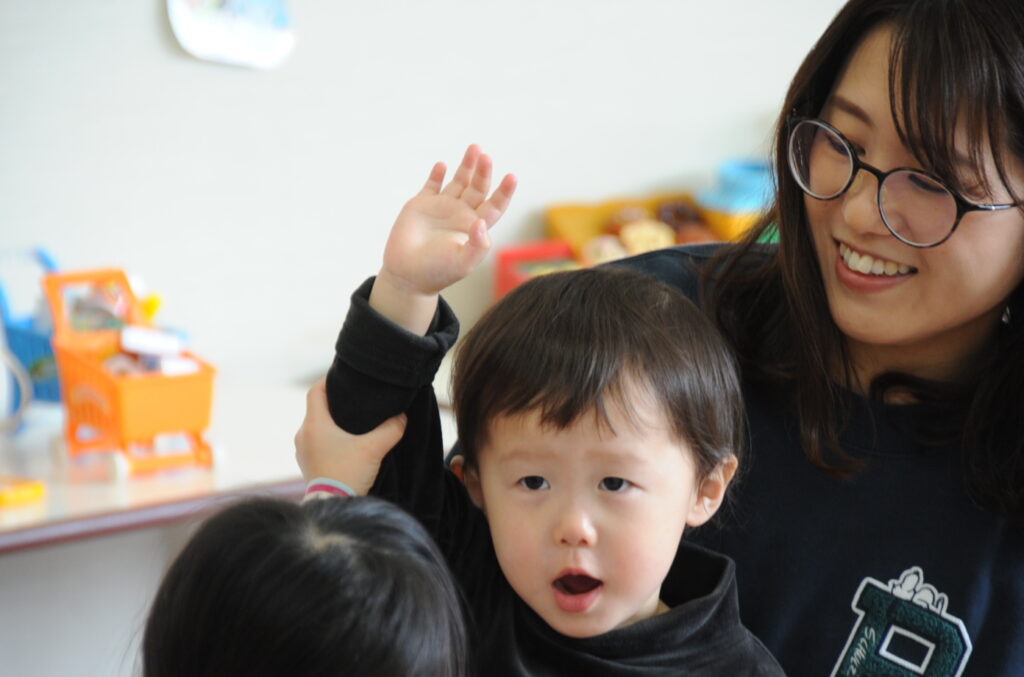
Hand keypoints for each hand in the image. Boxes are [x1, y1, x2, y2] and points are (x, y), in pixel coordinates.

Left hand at [294, 377, 406, 494]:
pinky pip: (315, 444)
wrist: (333, 506)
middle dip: (334, 404)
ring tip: (351, 425)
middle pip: (317, 409)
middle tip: (353, 401)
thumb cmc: (348, 474)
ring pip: (316, 428)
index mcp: (314, 424)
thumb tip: (402, 417)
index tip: (342, 378)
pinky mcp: (307, 465)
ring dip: (331, 424)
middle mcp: (303, 435)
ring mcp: (303, 451)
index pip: (315, 391)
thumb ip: (391, 429)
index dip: (328, 381)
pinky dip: (328, 440)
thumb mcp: (374, 448)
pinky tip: (345, 446)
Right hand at [371, 144, 516, 333]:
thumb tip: (482, 223)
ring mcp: (441, 207)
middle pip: (478, 188)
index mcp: (475, 227)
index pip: (495, 205)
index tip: (512, 177)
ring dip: (466, 166)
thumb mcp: (463, 263)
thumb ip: (477, 246)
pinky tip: (442, 166)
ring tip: (475, 148)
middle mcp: (461, 214)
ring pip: (459, 181)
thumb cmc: (438, 273)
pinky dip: (437, 175)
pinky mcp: (421, 205)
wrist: (407, 276)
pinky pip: (432, 185)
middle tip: (486, 156)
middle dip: (483, 172)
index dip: (504, 192)